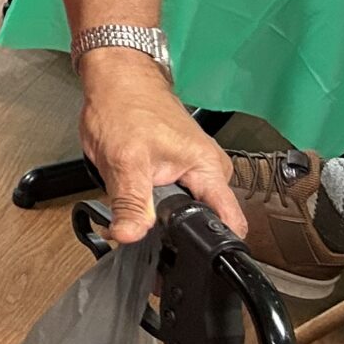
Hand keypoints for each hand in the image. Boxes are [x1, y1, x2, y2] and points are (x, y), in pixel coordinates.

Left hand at [77, 49, 245, 244]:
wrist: (114, 78)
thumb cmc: (124, 105)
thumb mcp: (124, 160)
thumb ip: (131, 202)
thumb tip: (130, 235)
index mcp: (210, 169)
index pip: (229, 221)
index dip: (213, 247)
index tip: (195, 265)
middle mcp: (209, 170)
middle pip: (200, 220)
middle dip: (173, 232)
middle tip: (146, 231)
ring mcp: (193, 169)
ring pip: (180, 210)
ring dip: (157, 215)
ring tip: (136, 203)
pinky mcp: (176, 168)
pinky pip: (169, 197)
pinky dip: (151, 201)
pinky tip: (136, 192)